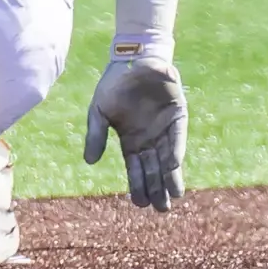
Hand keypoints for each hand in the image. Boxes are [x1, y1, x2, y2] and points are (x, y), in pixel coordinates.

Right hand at [83, 56, 187, 210]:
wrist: (133, 58)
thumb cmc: (114, 84)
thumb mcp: (98, 111)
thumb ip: (96, 135)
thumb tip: (89, 162)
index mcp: (131, 140)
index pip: (136, 169)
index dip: (138, 186)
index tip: (140, 204)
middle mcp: (150, 139)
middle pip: (154, 170)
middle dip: (157, 189)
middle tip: (160, 209)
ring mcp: (165, 129)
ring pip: (169, 160)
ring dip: (171, 178)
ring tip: (172, 197)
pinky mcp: (178, 117)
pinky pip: (177, 138)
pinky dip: (175, 151)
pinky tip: (173, 166)